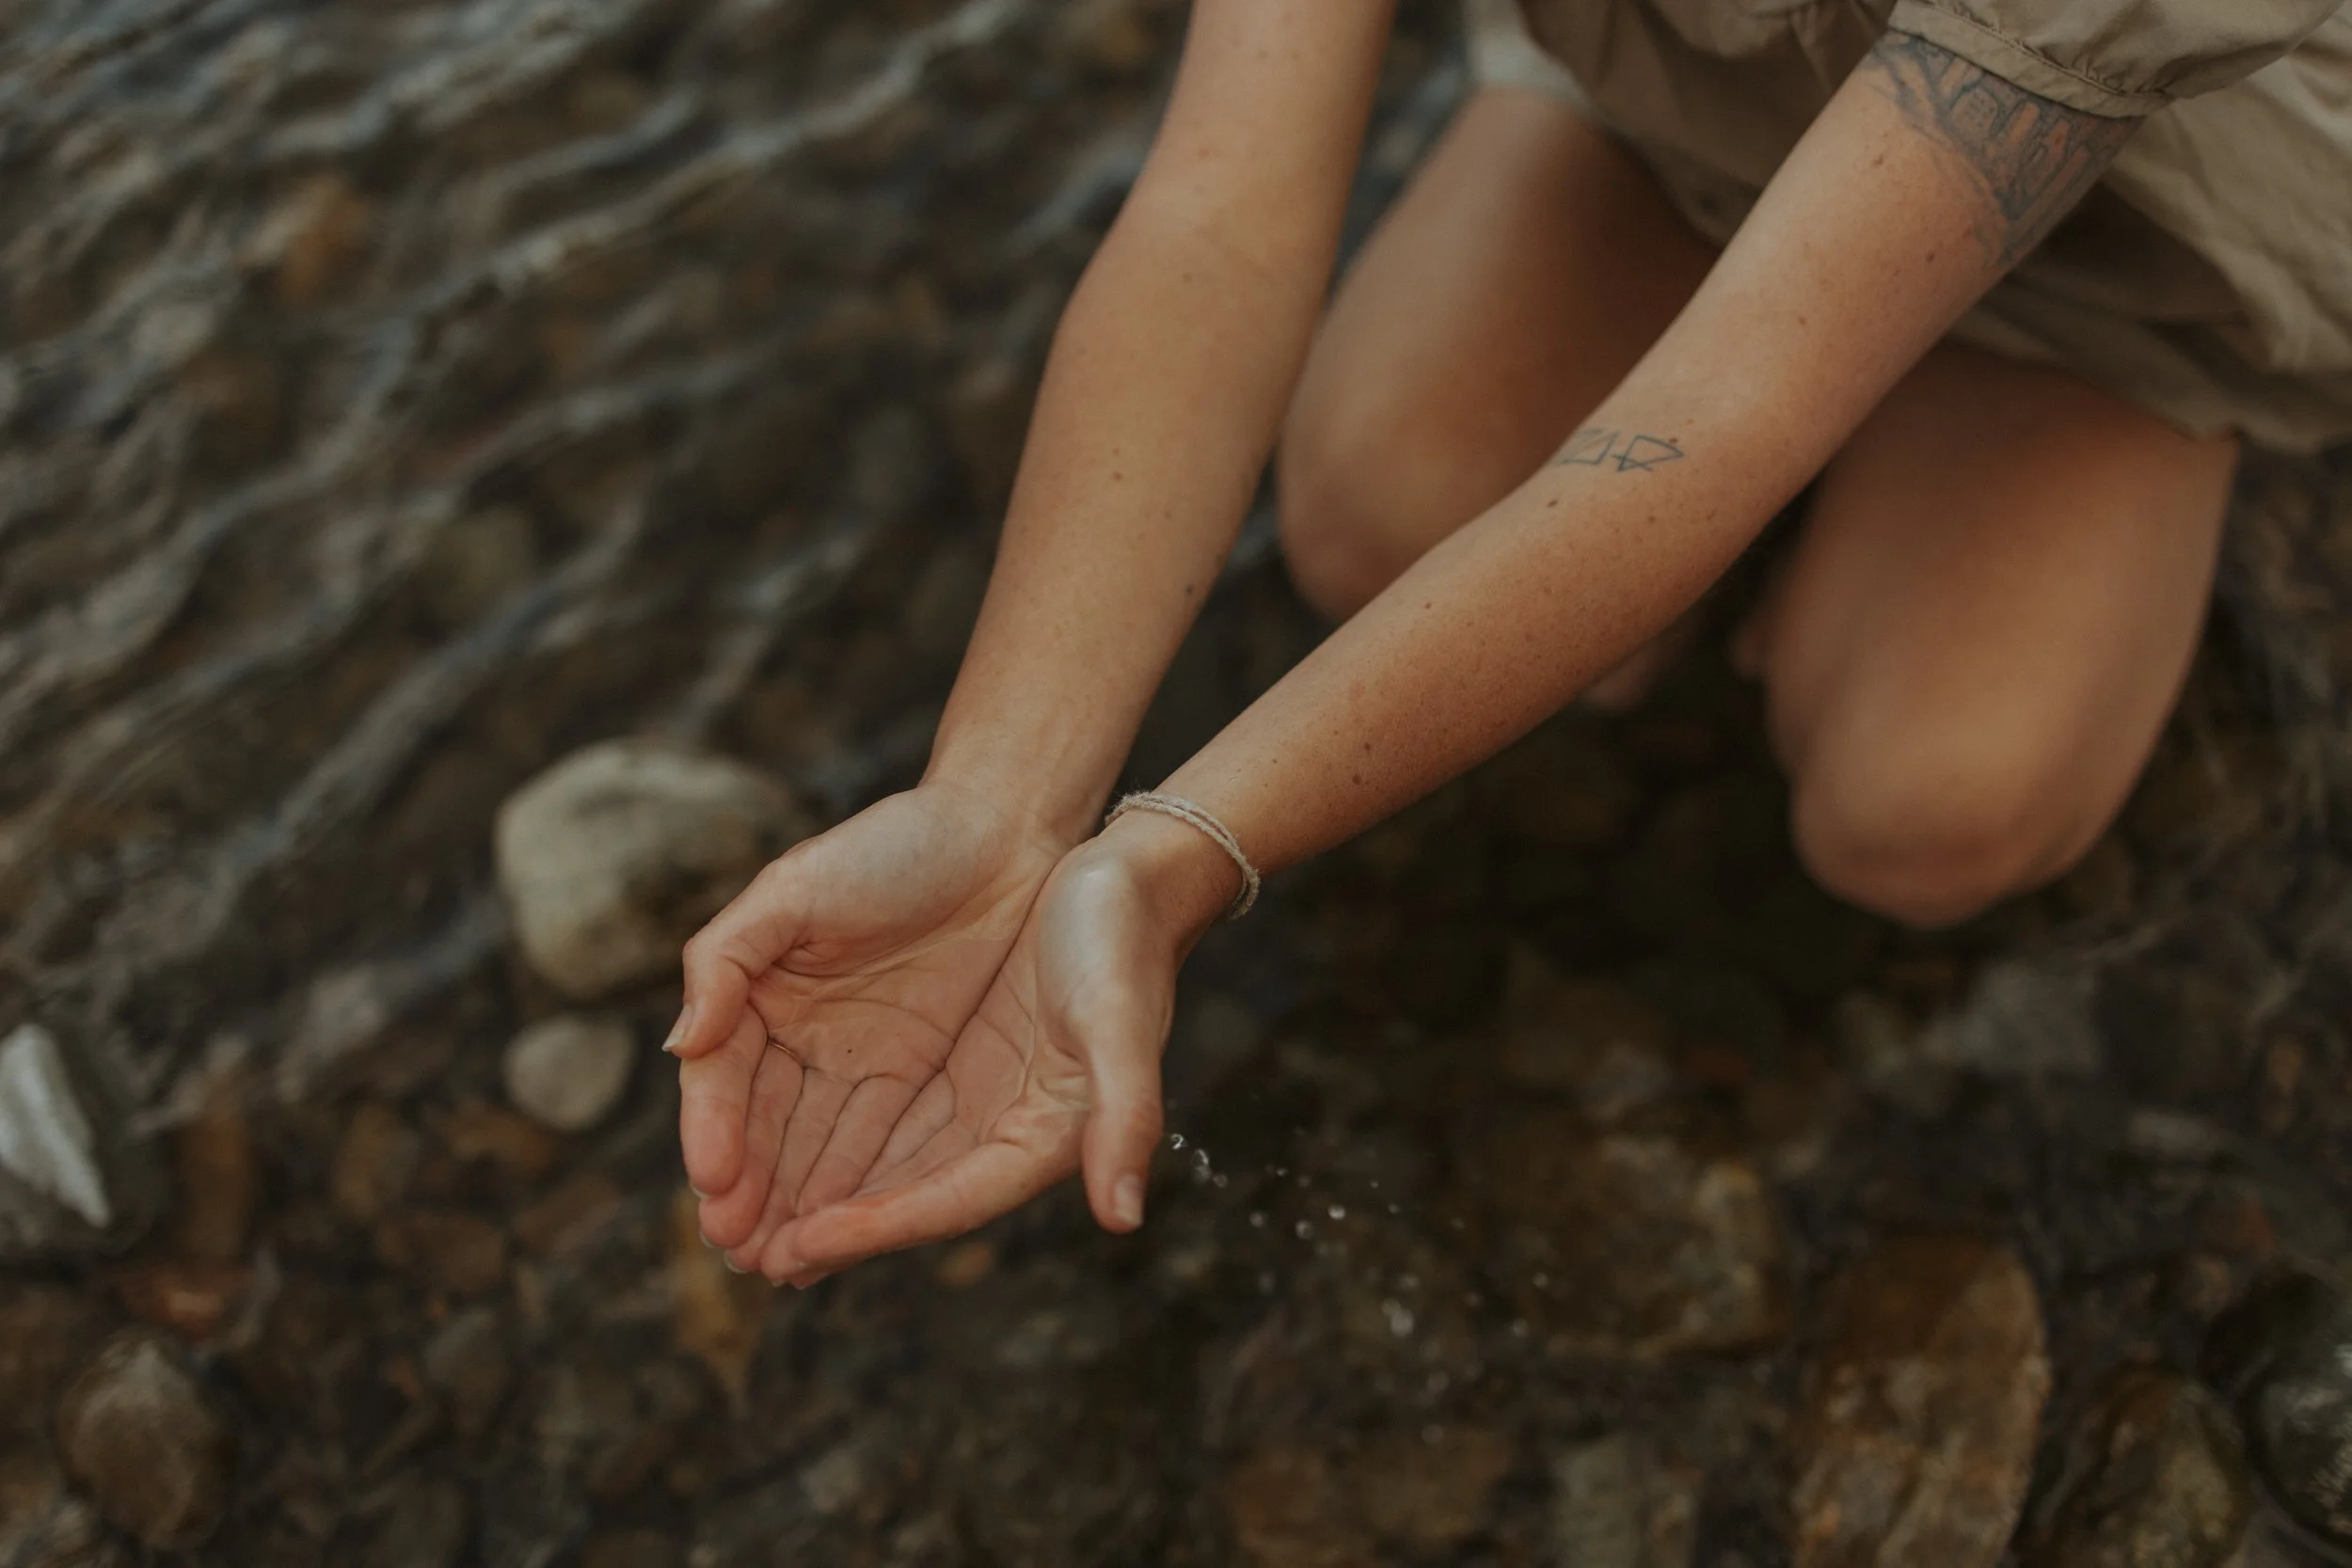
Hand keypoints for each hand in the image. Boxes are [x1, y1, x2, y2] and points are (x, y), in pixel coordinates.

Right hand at [667, 782, 1065, 1269]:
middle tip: (737, 1251)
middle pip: (764, 1130)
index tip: (714, 1185)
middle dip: (749, 1194)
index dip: (715, 1133)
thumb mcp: (796, 887)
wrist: (1003, 829)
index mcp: (757, 992)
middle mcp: (800, 1036)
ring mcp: (858, 1061)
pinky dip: (854, 1193)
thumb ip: (724, 959)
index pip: (724, 1079)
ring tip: (778, 1265)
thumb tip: (677, 1046)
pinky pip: (878, 1145)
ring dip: (794, 1209)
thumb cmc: (895, 844)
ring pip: (816, 1150)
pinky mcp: (916, 1078)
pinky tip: (836, 1240)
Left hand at [748, 809, 1240, 1282]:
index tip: (800, 1249)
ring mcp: (961, 1093)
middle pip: (892, 1192)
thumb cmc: (1127, 938)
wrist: (1121, 869)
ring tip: (729, 1221)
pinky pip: (860, 1104)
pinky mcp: (935, 1052)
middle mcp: (996, 1129)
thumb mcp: (1123, 1020)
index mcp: (1044, 1136)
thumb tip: (1123, 1218)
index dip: (873, 1228)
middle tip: (738, 1256)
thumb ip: (1127, 1119)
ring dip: (800, 1185)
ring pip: (866, 1153)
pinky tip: (758, 1148)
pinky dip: (810, 1130)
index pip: (945, 1201)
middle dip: (814, 1224)